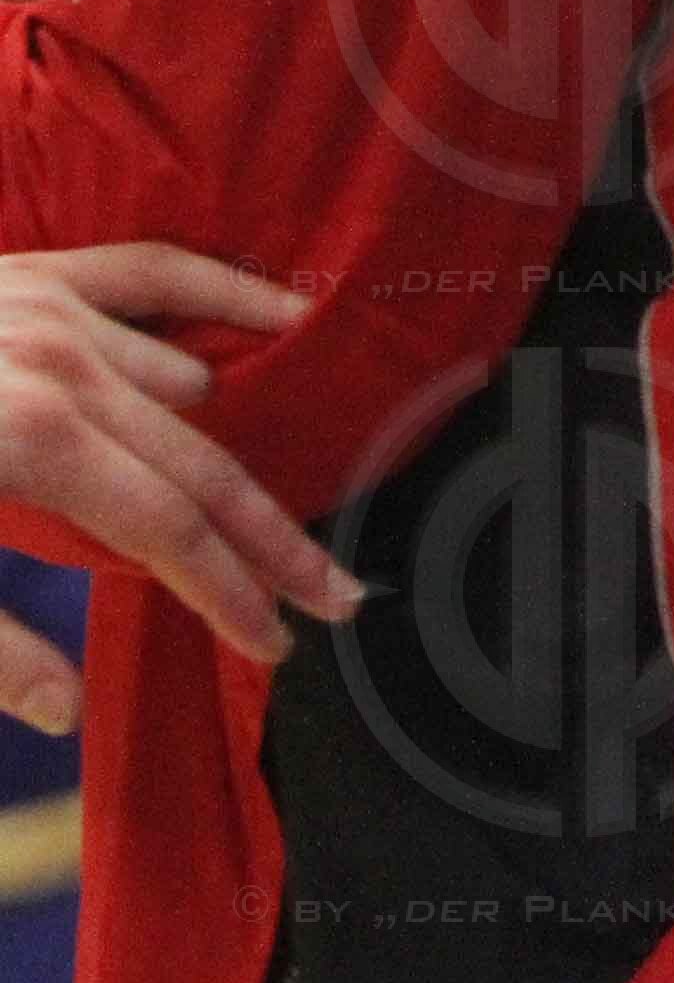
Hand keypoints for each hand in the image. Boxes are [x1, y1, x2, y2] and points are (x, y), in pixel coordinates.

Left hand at [0, 243, 357, 728]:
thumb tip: (62, 711)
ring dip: (219, 459)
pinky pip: (156, 271)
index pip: (169, 531)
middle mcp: (66, 366)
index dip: (227, 594)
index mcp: (36, 442)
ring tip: (255, 523)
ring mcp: (53, 308)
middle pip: (203, 465)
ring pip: (183, 389)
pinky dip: (226, 292)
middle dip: (271, 540)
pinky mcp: (32, 273)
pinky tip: (286, 308)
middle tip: (332, 596)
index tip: (272, 643)